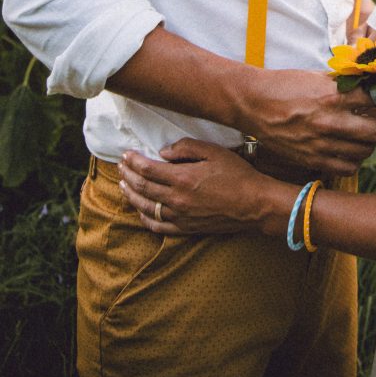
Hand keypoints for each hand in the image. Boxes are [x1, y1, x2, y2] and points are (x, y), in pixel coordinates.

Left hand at [118, 140, 292, 236]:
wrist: (254, 205)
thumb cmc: (237, 175)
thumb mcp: (214, 152)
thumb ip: (187, 148)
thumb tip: (164, 152)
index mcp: (182, 178)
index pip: (148, 169)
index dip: (134, 161)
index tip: (126, 154)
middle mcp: (176, 199)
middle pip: (142, 187)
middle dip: (128, 175)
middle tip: (121, 166)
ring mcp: (179, 216)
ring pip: (145, 207)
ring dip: (131, 194)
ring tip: (123, 185)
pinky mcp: (185, 228)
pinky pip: (157, 226)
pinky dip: (144, 217)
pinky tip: (139, 210)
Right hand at [237, 69, 375, 177]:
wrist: (253, 104)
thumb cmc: (284, 86)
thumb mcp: (318, 77)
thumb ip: (345, 84)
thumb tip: (371, 84)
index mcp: (333, 96)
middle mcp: (330, 122)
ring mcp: (321, 145)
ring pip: (366, 151)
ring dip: (372, 141)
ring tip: (368, 132)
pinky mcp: (313, 160)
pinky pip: (347, 167)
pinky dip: (355, 159)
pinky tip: (352, 149)